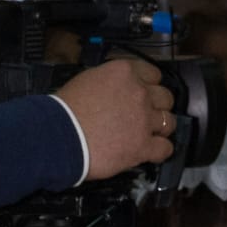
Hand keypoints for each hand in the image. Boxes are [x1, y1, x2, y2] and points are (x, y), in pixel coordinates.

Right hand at [57, 57, 174, 179]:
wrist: (58, 137)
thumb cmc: (64, 112)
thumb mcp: (87, 81)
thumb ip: (108, 83)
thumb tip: (112, 93)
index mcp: (125, 73)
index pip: (153, 74)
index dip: (150, 86)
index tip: (145, 94)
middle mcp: (139, 92)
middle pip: (164, 98)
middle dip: (157, 107)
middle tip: (146, 116)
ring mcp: (143, 120)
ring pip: (168, 122)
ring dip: (161, 129)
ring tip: (150, 136)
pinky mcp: (141, 146)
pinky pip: (164, 149)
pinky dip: (161, 152)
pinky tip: (153, 153)